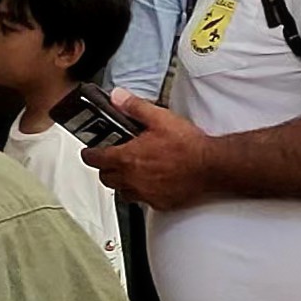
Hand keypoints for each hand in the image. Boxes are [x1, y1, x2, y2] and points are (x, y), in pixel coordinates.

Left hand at [85, 90, 219, 209]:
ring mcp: (145, 193)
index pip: (95, 159)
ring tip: (129, 172)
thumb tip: (118, 98)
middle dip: (104, 168)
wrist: (212, 167)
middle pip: (105, 178)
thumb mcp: (160, 118)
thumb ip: (135, 107)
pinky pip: (141, 201)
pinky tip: (149, 183)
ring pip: (121, 192)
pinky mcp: (159, 203)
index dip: (89, 154)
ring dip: (121, 182)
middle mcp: (132, 179)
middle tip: (110, 160)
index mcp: (127, 158)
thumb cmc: (188, 146)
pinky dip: (140, 192)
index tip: (89, 151)